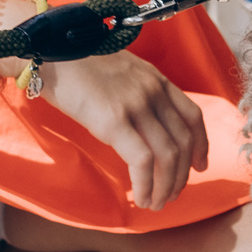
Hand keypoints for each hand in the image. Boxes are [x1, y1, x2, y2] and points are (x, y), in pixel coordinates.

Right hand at [31, 50, 204, 211]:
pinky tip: (141, 198)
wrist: (50, 48)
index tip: (200, 166)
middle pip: (183, 142)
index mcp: (156, 79)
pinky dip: (146, 185)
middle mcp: (153, 91)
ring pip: (168, 156)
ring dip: (166, 187)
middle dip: (182, 175)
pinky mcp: (114, 120)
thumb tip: (142, 123)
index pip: (193, 117)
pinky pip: (142, 162)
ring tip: (156, 203)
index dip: (201, 145)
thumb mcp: (119, 71)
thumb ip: (136, 93)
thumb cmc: (75, 62)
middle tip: (173, 195)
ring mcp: (136, 105)